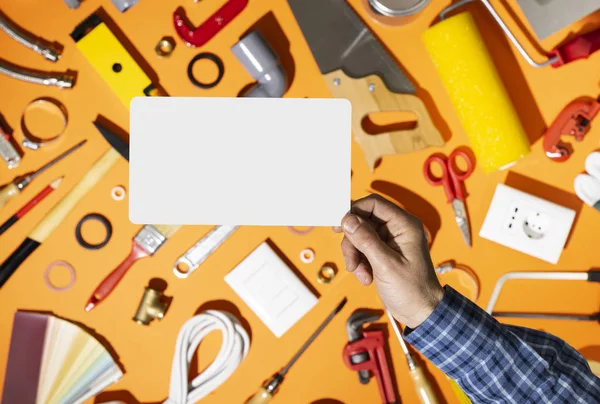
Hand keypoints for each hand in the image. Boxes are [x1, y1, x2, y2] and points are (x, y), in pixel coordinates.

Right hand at [335, 194, 443, 328]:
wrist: (420, 312)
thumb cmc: (411, 289)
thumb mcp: (385, 264)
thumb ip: (365, 240)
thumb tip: (347, 219)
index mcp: (404, 225)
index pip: (374, 204)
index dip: (354, 211)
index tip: (339, 226)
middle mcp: (397, 228)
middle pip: (363, 220)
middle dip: (353, 241)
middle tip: (351, 260)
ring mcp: (390, 240)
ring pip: (360, 235)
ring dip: (355, 255)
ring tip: (361, 273)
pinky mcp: (383, 252)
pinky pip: (363, 248)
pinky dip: (360, 262)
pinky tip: (366, 277)